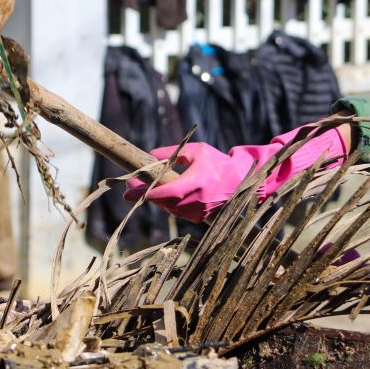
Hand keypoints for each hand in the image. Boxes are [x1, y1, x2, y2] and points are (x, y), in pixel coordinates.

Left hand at [124, 142, 257, 222]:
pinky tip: (163, 194)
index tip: (127, 192)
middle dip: (146, 195)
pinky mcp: (201, 217)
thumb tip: (151, 155)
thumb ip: (172, 153)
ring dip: (157, 200)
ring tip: (145, 188)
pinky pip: (179, 213)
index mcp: (196, 183)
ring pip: (170, 209)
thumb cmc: (218, 162)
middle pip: (164, 202)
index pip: (164, 191)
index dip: (144, 193)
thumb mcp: (196, 151)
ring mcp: (199, 212)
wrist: (242, 179)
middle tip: (131, 186)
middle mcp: (197, 201)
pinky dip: (169, 205)